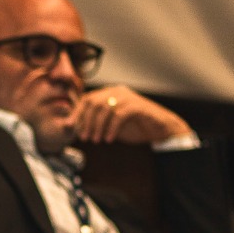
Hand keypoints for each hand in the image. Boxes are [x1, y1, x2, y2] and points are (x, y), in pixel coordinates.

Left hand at [73, 85, 191, 144]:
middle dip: (86, 121)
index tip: (73, 128)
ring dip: (97, 126)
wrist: (160, 129)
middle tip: (85, 137)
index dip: (78, 113)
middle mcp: (118, 92)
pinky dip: (112, 129)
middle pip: (93, 102)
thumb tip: (77, 129)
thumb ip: (96, 124)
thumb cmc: (135, 127)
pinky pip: (119, 116)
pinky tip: (109, 139)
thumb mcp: (111, 125)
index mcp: (110, 93)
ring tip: (96, 140)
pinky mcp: (138, 106)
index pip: (87, 99)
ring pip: (105, 108)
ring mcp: (128, 98)